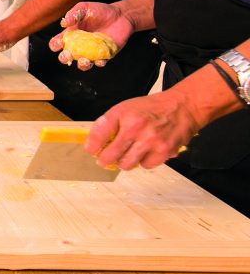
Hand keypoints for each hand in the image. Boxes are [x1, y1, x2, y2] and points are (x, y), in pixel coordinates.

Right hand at [50, 1, 134, 70]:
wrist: (121, 16)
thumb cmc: (100, 11)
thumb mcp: (85, 8)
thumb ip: (74, 13)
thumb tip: (63, 23)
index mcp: (71, 35)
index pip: (57, 43)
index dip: (55, 45)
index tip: (59, 43)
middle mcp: (79, 46)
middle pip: (67, 56)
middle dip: (64, 58)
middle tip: (67, 55)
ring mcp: (91, 52)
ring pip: (83, 64)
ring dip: (82, 65)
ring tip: (84, 61)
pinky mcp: (104, 55)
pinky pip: (99, 63)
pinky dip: (99, 63)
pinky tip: (100, 60)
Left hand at [86, 90, 201, 169]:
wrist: (181, 107)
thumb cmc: (151, 109)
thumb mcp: (125, 108)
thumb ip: (109, 124)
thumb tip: (94, 143)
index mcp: (122, 114)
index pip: (98, 134)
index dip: (92, 146)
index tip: (92, 151)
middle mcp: (135, 127)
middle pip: (110, 155)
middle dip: (105, 160)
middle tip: (105, 160)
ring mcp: (150, 140)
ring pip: (126, 164)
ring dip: (124, 162)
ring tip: (127, 155)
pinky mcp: (164, 151)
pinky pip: (146, 166)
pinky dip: (144, 161)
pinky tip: (146, 152)